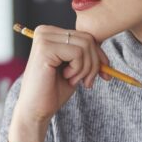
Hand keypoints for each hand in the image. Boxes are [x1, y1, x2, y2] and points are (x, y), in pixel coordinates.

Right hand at [8, 26, 110, 141]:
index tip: (103, 75)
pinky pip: (77, 53)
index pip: (86, 36)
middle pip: (88, 39)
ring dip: (86, 68)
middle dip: (94, 63)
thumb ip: (87, 56)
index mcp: (51, 33)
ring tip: (74, 80)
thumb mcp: (75, 69)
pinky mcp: (45, 48)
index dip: (98, 56)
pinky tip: (66, 77)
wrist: (35, 110)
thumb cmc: (53, 91)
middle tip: (87, 82)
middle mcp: (45, 31)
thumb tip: (106, 56)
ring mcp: (44, 38)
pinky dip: (78, 69)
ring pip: (85, 45)